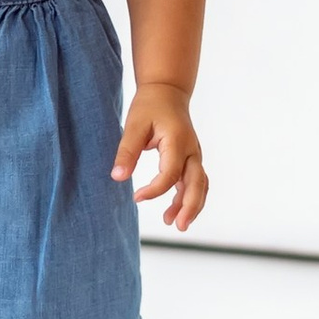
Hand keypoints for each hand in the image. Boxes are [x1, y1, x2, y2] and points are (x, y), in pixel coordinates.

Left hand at [114, 82, 206, 229]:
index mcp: (178, 141)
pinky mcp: (191, 158)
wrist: (167, 91)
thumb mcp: (134, 125)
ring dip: (192, 205)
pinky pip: (197, 181)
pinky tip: (176, 211)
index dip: (155, 189)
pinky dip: (190, 197)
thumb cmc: (149, 106)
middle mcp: (192, 149)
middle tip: (178, 226)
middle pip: (197, 183)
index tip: (136, 198)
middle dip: (190, 206)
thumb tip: (117, 177)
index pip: (170, 173)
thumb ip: (127, 151)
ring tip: (176, 224)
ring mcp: (194, 154)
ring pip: (201, 184)